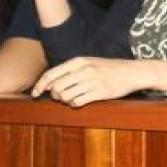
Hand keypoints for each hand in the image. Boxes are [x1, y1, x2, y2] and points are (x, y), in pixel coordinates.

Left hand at [31, 57, 145, 106]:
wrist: (132, 72)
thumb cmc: (109, 68)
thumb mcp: (89, 63)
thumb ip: (71, 70)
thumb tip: (51, 84)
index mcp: (78, 61)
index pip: (51, 74)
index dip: (39, 85)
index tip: (34, 94)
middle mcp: (83, 70)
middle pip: (56, 87)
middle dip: (54, 95)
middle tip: (60, 97)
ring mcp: (91, 81)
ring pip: (65, 96)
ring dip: (65, 101)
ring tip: (72, 98)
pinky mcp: (99, 92)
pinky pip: (78, 102)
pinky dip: (75, 104)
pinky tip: (80, 101)